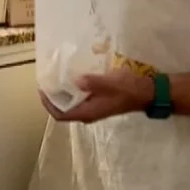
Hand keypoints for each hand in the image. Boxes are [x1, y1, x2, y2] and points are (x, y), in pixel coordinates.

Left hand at [39, 71, 154, 123]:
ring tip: (56, 75)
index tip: (41, 88)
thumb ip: (93, 83)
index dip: (47, 104)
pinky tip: (73, 75)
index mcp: (88, 112)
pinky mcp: (99, 100)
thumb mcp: (112, 83)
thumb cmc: (129, 89)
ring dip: (62, 92)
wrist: (148, 92)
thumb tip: (75, 81)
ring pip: (71, 102)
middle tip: (47, 78)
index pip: (60, 114)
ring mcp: (94, 107)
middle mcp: (88, 112)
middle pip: (63, 108)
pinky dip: (72, 88)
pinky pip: (79, 97)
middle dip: (53, 96)